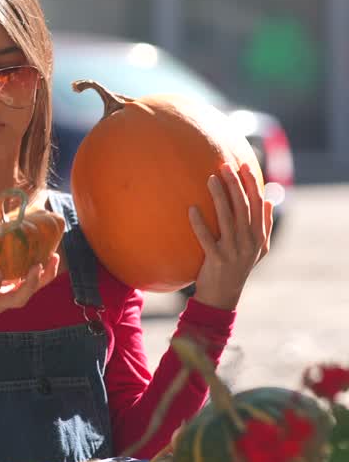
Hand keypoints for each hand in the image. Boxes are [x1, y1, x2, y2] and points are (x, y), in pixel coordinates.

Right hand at [0, 250, 60, 347]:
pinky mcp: (10, 296)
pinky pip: (32, 288)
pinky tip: (52, 259)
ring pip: (28, 294)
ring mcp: (6, 301)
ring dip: (42, 278)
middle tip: (36, 266)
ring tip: (52, 258)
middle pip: (18, 299)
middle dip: (29, 284)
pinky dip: (44, 276)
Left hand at [189, 162, 272, 310]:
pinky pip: (206, 239)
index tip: (244, 165)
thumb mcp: (258, 249)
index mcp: (259, 236)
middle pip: (243, 207)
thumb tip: (269, 200)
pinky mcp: (216, 260)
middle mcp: (249, 242)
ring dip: (219, 197)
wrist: (223, 295)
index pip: (258, 204)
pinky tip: (191, 208)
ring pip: (227, 219)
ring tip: (210, 179)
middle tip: (225, 166)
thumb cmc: (239, 267)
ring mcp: (233, 252)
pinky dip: (199, 224)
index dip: (252, 184)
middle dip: (235, 184)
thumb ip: (265, 225)